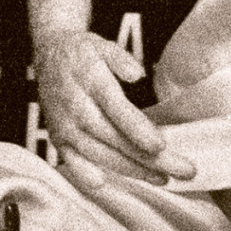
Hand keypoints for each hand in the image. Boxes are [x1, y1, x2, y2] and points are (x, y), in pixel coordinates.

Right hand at [33, 29, 194, 189]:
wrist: (47, 56)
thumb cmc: (82, 52)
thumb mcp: (102, 44)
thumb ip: (121, 58)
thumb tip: (137, 74)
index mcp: (91, 81)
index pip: (117, 110)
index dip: (138, 130)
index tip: (160, 146)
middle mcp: (76, 108)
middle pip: (116, 139)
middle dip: (151, 159)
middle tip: (183, 170)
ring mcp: (65, 127)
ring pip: (101, 156)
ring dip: (134, 171)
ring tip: (163, 178)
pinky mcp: (59, 141)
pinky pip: (75, 165)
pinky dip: (92, 178)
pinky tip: (112, 186)